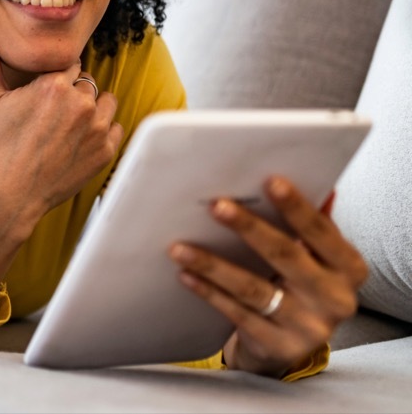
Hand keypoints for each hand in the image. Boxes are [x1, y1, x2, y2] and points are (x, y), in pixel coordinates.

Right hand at [0, 26, 122, 214]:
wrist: (11, 193)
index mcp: (54, 85)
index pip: (70, 64)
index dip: (57, 78)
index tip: (45, 95)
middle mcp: (80, 103)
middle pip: (87, 82)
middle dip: (73, 93)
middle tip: (52, 115)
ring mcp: (96, 128)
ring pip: (106, 101)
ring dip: (92, 108)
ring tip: (68, 126)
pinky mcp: (105, 151)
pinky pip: (115, 128)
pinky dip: (102, 132)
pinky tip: (79, 142)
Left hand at [169, 176, 367, 377]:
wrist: (290, 344)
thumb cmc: (300, 285)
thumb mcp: (314, 257)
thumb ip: (311, 224)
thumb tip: (317, 183)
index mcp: (349, 268)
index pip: (322, 232)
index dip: (297, 207)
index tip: (269, 181)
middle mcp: (336, 299)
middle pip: (286, 256)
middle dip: (249, 228)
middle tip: (216, 206)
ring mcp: (309, 327)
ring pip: (254, 289)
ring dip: (213, 265)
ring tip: (179, 246)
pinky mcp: (279, 347)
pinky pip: (238, 314)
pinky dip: (210, 293)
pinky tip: (186, 275)